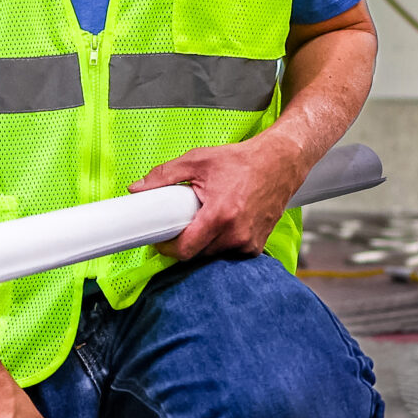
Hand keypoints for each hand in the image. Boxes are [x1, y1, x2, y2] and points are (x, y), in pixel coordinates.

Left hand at [132, 138, 304, 260]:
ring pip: (212, 256)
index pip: (185, 250)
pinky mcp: (257, 245)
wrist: (280, 163)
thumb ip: (165, 175)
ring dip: (203, 245)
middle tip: (180, 224)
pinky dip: (221, 244)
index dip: (167, 248)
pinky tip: (222, 226)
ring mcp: (248, 243)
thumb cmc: (241, 161)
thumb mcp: (198, 160)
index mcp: (219, 216)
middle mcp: (236, 234)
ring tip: (203, 221)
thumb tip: (137, 188)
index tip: (161, 239)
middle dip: (184, 244)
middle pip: (197, 256)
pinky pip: (230, 254)